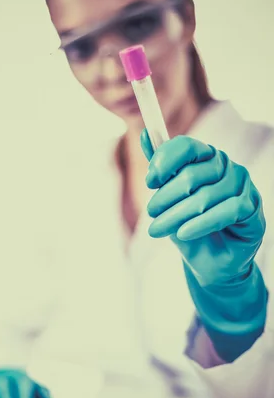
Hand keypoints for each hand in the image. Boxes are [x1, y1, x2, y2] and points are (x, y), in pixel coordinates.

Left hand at [140, 130, 267, 360]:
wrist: (209, 263)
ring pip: (206, 196)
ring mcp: (243, 187)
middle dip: (166, 196)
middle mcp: (228, 168)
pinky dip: (201, 223)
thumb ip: (160, 170)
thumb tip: (144, 134)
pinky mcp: (252, 209)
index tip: (150, 180)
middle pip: (192, 174)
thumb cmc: (189, 227)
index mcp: (207, 158)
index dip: (166, 161)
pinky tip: (183, 233)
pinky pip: (226, 211)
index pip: (187, 147)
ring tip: (158, 229)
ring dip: (177, 215)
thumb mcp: (169, 201)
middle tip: (150, 213)